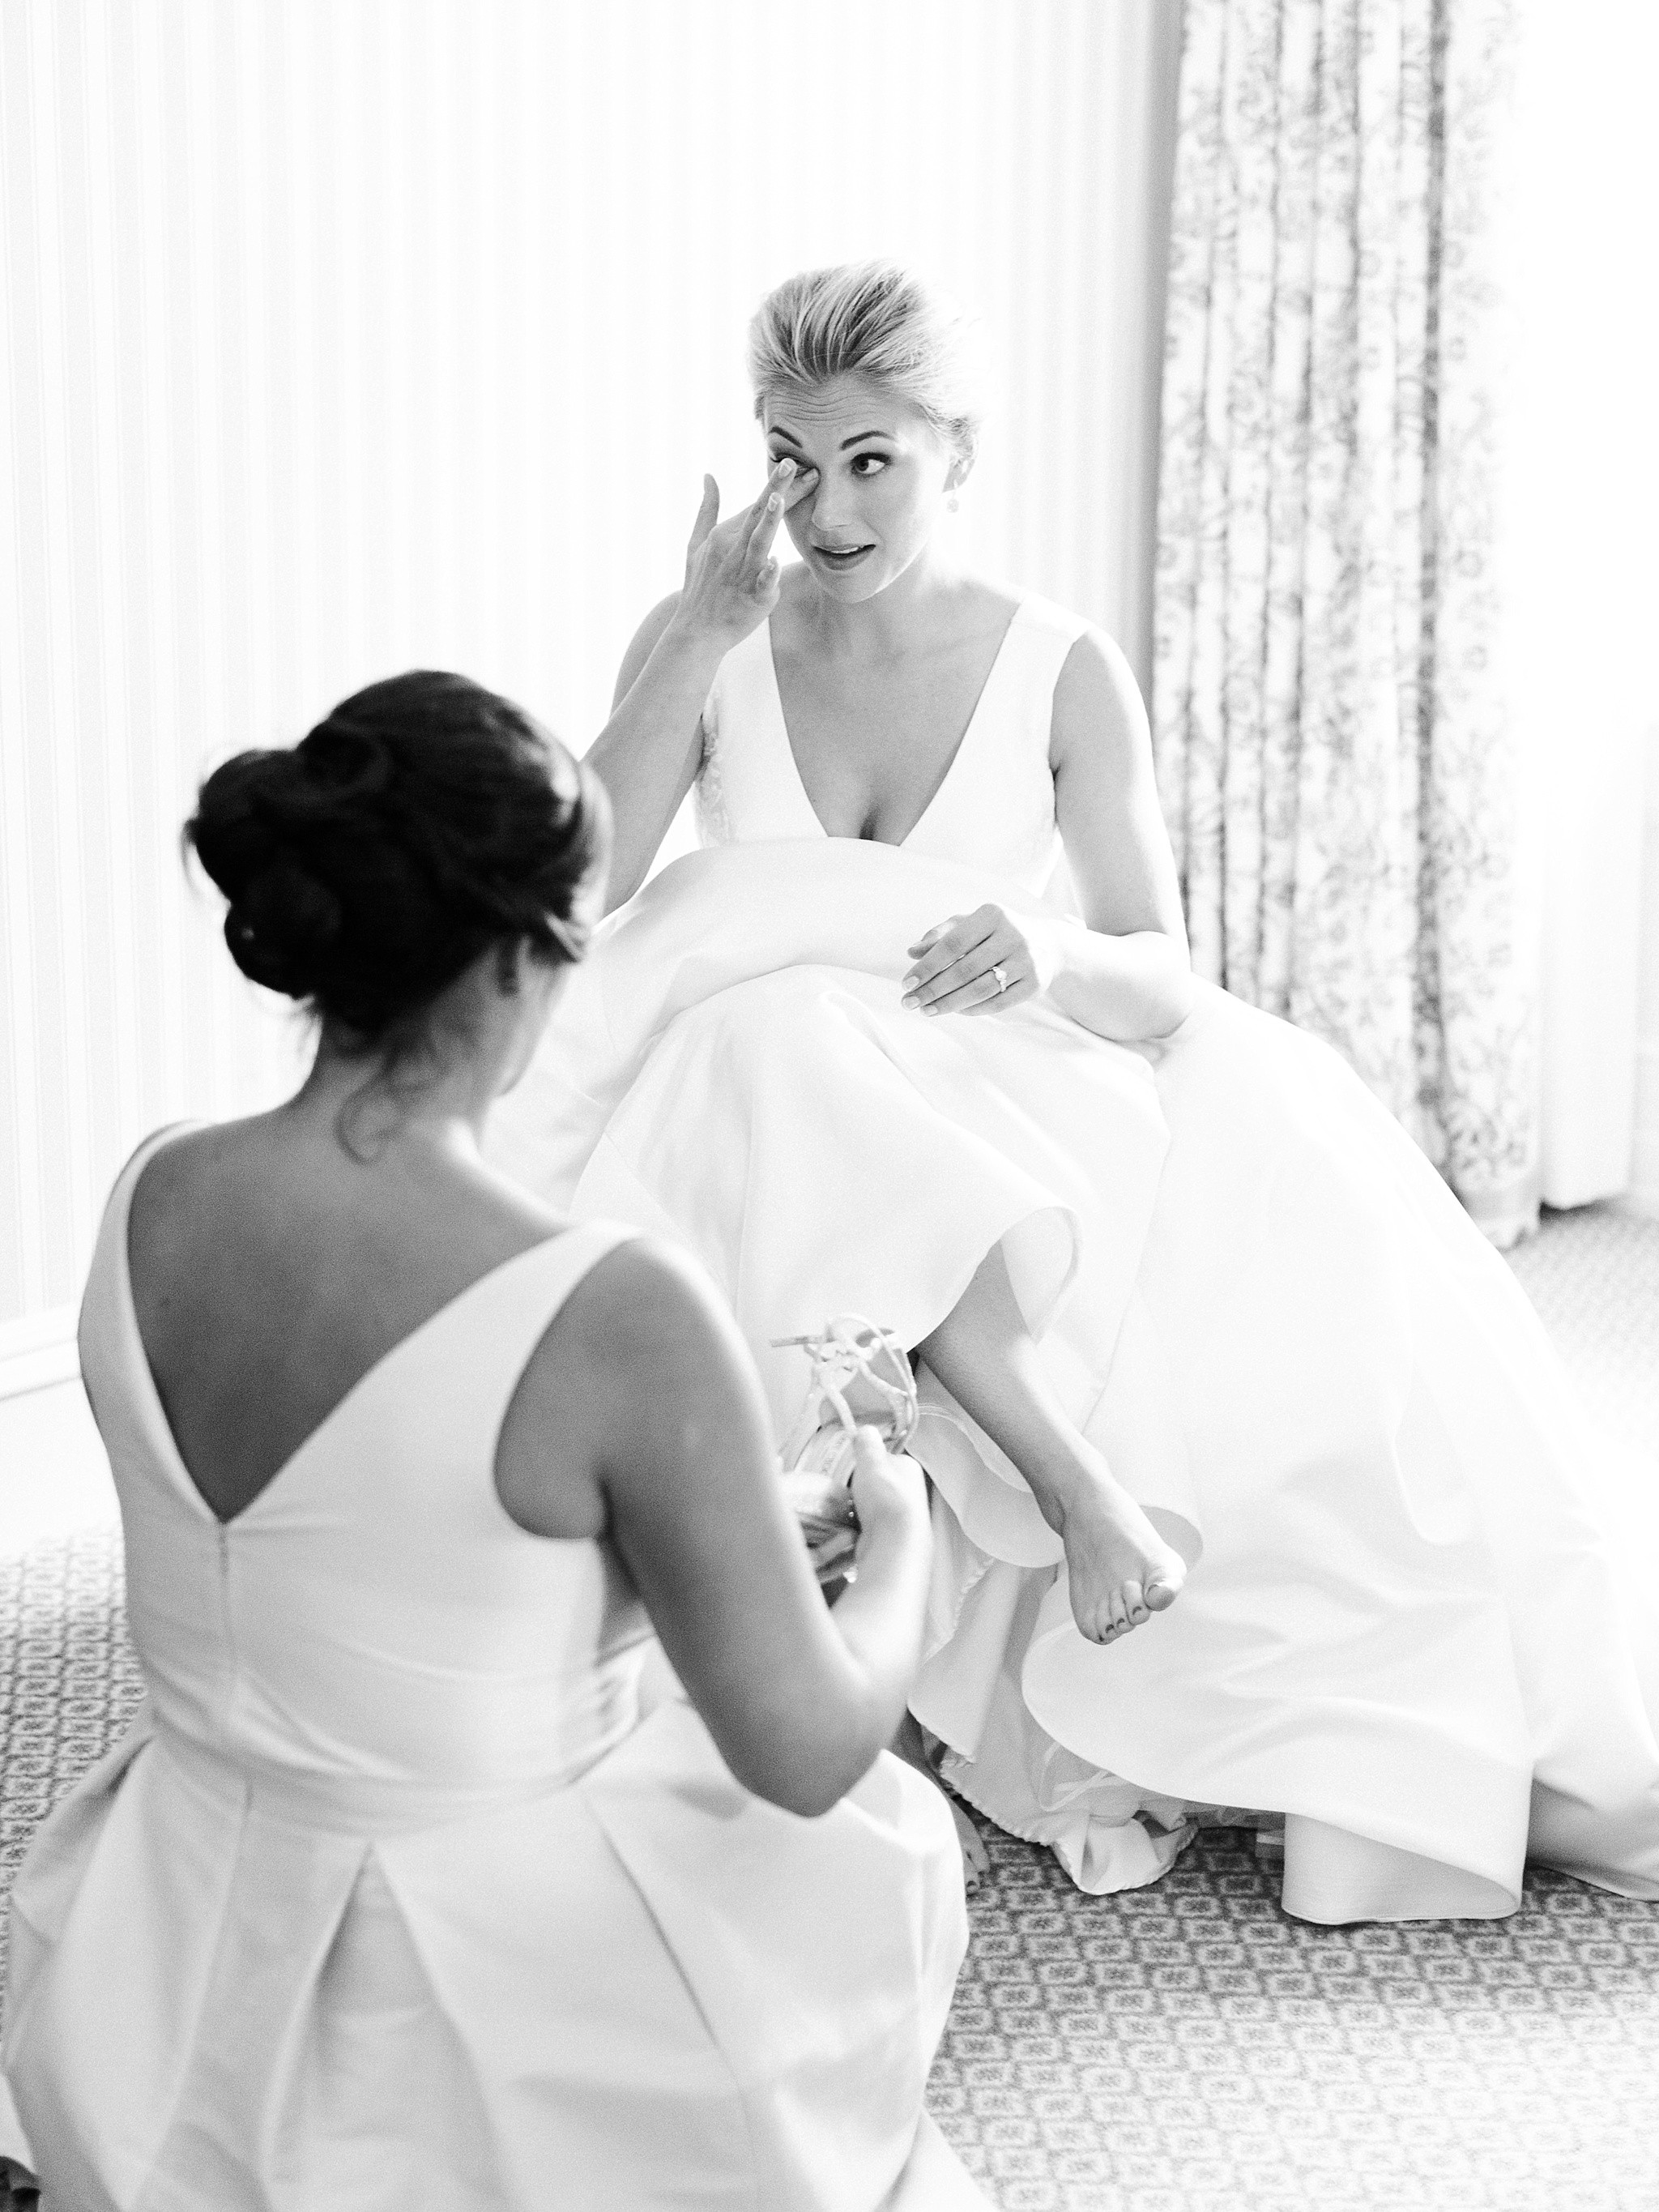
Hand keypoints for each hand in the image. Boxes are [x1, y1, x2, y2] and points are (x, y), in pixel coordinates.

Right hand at [675, 459, 819, 653]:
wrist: (696, 630)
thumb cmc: (700, 585)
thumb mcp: (695, 543)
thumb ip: (707, 508)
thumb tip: (708, 475)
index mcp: (724, 534)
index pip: (756, 504)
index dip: (777, 485)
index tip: (794, 461)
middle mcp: (733, 549)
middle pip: (759, 515)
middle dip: (776, 489)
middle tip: (792, 464)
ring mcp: (742, 573)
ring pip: (758, 542)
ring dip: (768, 521)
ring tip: (778, 499)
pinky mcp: (752, 598)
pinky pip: (761, 583)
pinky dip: (767, 573)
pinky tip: (774, 561)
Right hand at [846, 1427, 927, 1532]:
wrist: (895, 1544)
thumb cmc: (885, 1498)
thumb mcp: (872, 1462)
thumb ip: (867, 1444)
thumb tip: (866, 1429)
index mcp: (909, 1468)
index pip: (883, 1458)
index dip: (865, 1463)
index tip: (851, 1469)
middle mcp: (910, 1491)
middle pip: (875, 1483)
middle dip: (858, 1487)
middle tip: (846, 1492)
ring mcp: (903, 1515)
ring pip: (870, 1505)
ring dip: (856, 1507)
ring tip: (845, 1511)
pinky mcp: (892, 1535)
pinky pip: (868, 1525)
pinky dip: (857, 1525)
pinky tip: (850, 1528)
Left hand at [901, 903, 1063, 1017]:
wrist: (1049, 944)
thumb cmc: (998, 933)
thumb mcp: (971, 924)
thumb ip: (941, 935)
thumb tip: (912, 952)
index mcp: (993, 915)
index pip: (952, 944)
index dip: (927, 966)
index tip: (906, 983)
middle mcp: (1013, 935)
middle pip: (964, 969)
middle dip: (933, 990)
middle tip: (910, 1003)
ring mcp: (1027, 960)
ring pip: (980, 989)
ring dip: (949, 1004)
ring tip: (927, 1011)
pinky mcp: (1035, 984)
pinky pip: (998, 1003)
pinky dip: (973, 1009)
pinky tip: (955, 1011)